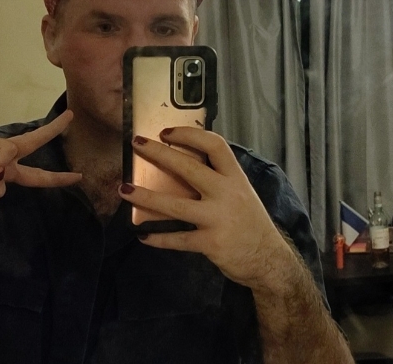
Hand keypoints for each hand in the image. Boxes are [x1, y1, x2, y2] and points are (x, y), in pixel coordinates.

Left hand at [118, 127, 288, 286]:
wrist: (268, 259)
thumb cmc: (249, 221)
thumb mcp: (240, 192)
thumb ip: (217, 178)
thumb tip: (182, 163)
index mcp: (235, 177)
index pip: (215, 145)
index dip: (189, 134)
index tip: (166, 132)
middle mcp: (227, 193)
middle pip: (189, 168)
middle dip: (159, 154)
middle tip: (137, 144)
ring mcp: (218, 218)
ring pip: (175, 205)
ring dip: (146, 197)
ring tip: (124, 189)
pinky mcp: (210, 243)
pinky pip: (177, 239)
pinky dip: (158, 238)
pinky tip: (143, 236)